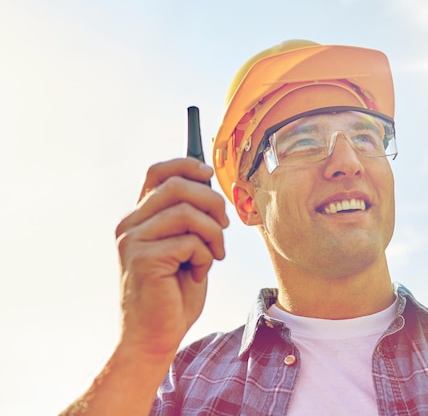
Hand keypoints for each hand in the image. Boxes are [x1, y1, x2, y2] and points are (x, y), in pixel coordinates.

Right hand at [114, 158, 228, 359]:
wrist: (154, 337)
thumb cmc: (174, 293)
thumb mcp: (185, 247)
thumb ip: (190, 218)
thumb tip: (210, 186)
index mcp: (139, 218)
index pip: (157, 172)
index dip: (186, 164)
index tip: (209, 173)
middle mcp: (130, 224)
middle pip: (177, 185)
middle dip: (212, 201)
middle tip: (224, 225)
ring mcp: (133, 240)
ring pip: (187, 211)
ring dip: (213, 233)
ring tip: (214, 255)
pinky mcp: (143, 258)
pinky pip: (190, 241)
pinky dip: (205, 256)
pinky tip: (199, 273)